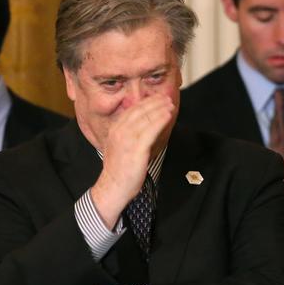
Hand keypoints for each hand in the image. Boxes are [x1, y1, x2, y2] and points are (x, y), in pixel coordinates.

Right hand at [91, 95, 173, 228]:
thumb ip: (130, 134)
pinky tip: (168, 115)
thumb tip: (146, 124)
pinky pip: (150, 131)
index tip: (157, 97)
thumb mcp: (121, 146)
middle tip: (166, 96)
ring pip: (145, 119)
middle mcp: (119, 132)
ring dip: (159, 109)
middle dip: (154, 102)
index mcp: (115, 130)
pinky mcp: (136, 150)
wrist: (113, 187)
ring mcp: (126, 140)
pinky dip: (160, 121)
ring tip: (170, 103)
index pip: (131, 110)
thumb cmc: (120, 170)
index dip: (146, 102)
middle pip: (139, 111)